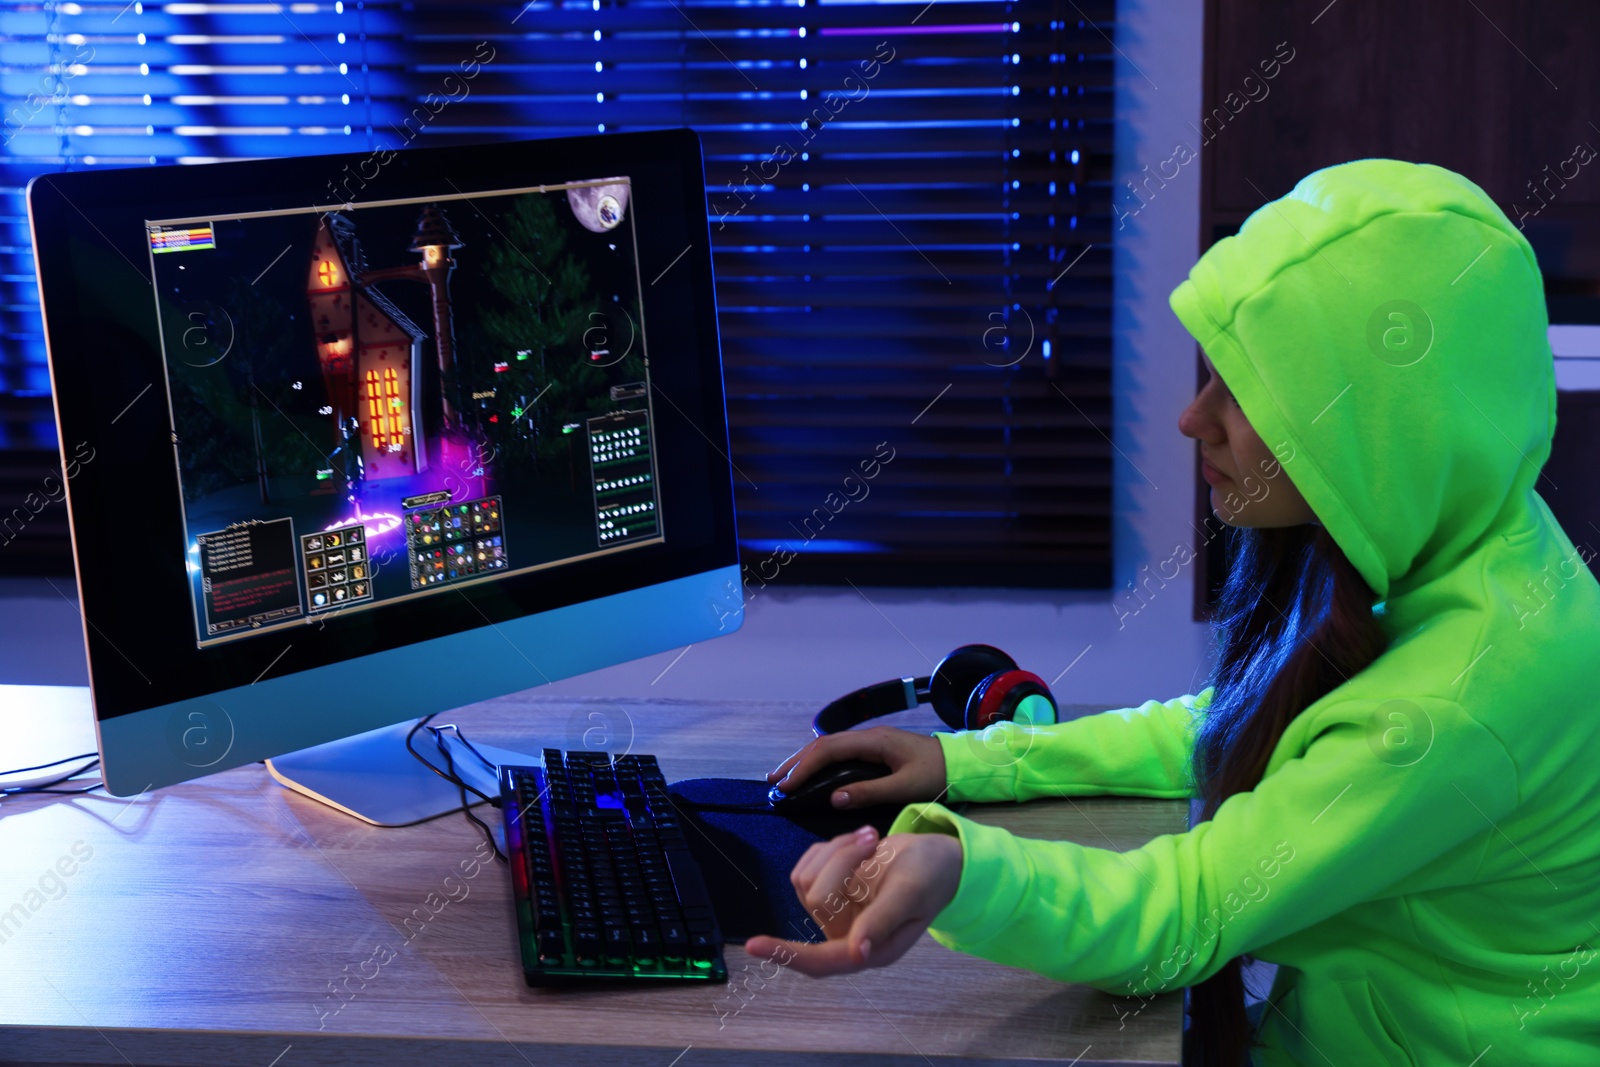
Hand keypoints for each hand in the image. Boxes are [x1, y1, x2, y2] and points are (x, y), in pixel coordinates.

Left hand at [745, 825, 962, 975]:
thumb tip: (858, 953)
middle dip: (843, 859)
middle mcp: (848, 937)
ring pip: (807, 878)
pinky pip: (807, 865)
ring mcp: (835, 915)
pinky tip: (858, 844)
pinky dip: (830, 847)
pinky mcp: (828, 892)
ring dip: (837, 850)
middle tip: (874, 839)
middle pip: (817, 895)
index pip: (823, 961)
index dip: (788, 955)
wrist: (937, 857)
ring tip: (871, 840)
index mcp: (872, 949)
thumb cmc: (931, 875)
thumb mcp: (911, 893)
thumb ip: (882, 921)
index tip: (755, 945)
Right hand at [766, 725, 945, 809]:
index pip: (828, 750)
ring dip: (806, 761)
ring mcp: (871, 741)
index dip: (804, 767)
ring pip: (830, 747)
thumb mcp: (906, 786)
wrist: (963, 762)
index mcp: (873, 741)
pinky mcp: (875, 749)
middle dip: (796, 762)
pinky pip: (839, 753)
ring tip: (784, 777)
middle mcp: (868, 736)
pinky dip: (820, 762)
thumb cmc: (938, 774)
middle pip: (823, 745)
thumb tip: (833, 799)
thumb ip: (870, 792)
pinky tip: (813, 774)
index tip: (786, 786)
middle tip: (774, 781)